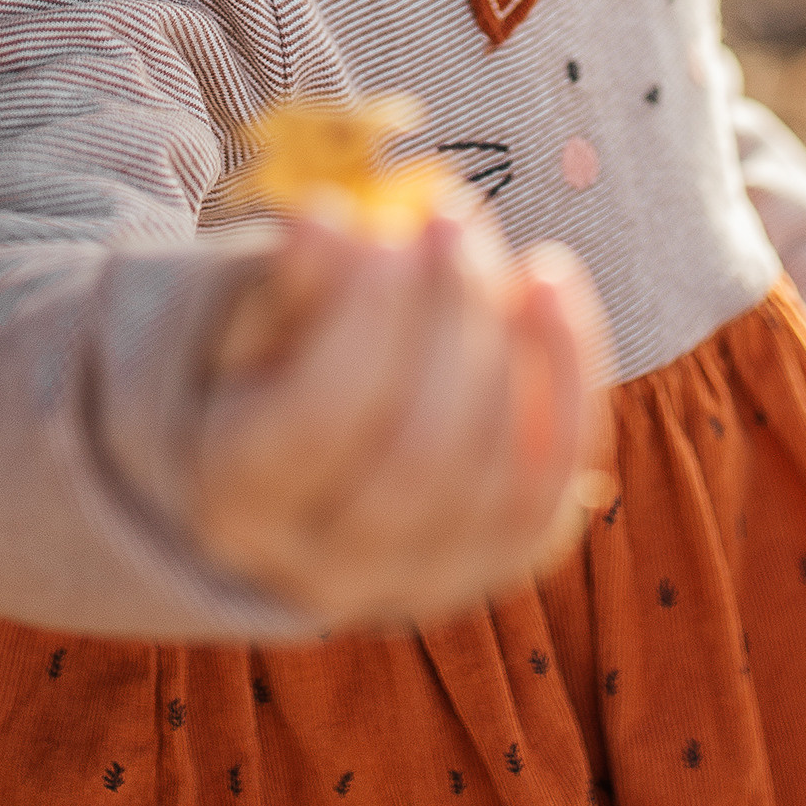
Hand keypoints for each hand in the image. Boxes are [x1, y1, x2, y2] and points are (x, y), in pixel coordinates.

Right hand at [192, 209, 606, 627]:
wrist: (296, 467)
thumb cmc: (269, 364)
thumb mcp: (255, 315)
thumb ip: (293, 279)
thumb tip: (325, 222)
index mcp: (236, 499)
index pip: (319, 421)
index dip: (368, 320)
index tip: (386, 231)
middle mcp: (323, 568)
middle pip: (421, 455)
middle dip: (453, 322)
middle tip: (454, 222)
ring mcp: (417, 584)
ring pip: (496, 479)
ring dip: (518, 348)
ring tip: (508, 253)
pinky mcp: (494, 568)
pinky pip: (551, 489)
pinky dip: (569, 383)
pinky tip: (549, 285)